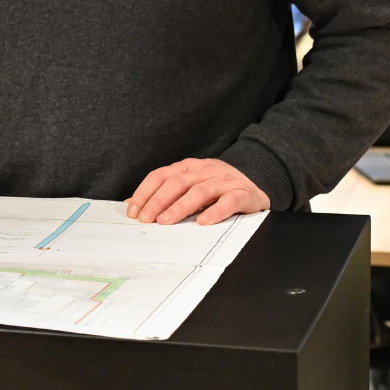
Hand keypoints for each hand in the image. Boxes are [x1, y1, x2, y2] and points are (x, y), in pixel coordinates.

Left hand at [126, 158, 270, 225]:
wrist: (255, 183)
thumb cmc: (217, 188)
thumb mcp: (191, 186)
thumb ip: (169, 194)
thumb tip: (137, 208)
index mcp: (188, 167)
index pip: (160, 176)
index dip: (145, 192)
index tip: (134, 210)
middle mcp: (205, 170)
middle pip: (177, 183)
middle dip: (158, 201)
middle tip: (147, 219)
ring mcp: (224, 180)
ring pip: (200, 191)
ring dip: (180, 207)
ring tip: (167, 221)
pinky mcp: (243, 193)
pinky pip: (228, 202)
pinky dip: (215, 212)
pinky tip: (204, 222)